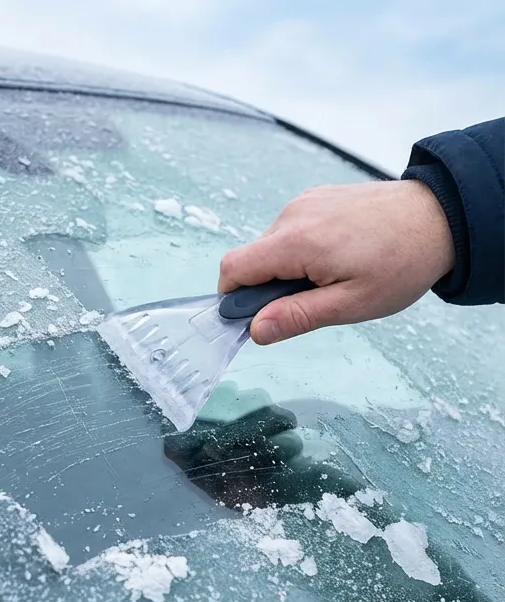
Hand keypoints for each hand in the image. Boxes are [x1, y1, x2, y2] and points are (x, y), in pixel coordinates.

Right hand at [217, 180, 454, 344]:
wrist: (441, 217)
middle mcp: (292, 215)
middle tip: (317, 297)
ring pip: (272, 245)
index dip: (235, 297)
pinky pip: (290, 229)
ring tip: (335, 272)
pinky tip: (339, 252)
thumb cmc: (403, 262)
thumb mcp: (352, 303)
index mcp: (296, 242)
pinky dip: (302, 247)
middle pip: (252, 259)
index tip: (261, 314)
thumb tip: (255, 329)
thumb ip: (298, 316)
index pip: (233, 269)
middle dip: (271, 285)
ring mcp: (303, 202)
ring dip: (289, 266)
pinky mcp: (315, 197)